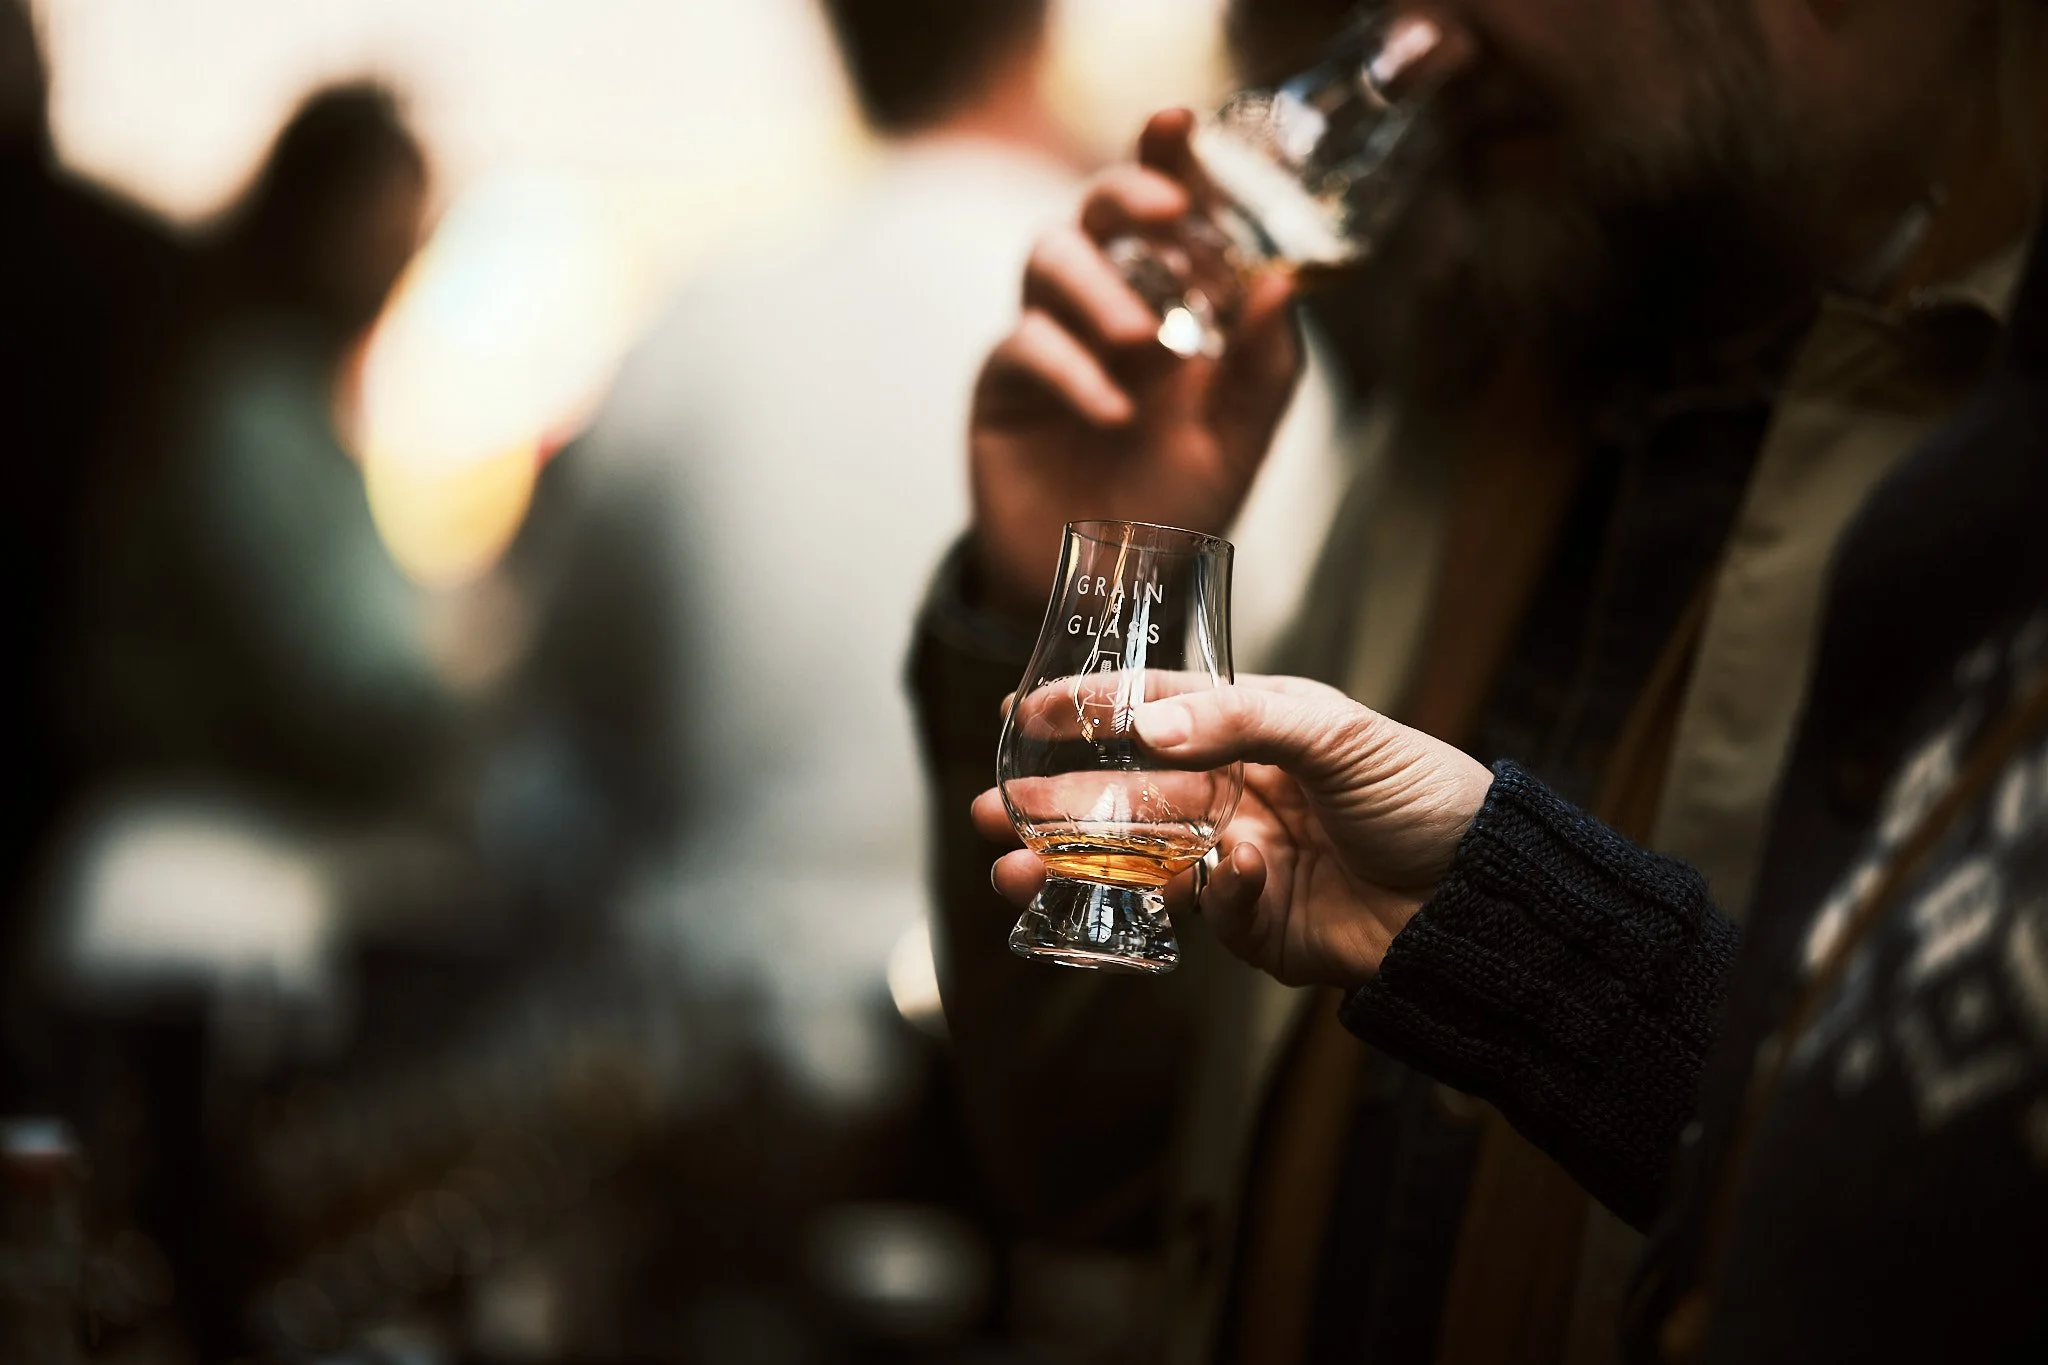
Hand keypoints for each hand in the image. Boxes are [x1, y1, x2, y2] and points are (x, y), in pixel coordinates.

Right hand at [968, 110, 1303, 617]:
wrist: (1108, 589)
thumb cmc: (1175, 507)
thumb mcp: (1239, 442)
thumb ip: (1264, 366)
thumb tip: (1281, 281)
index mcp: (1171, 301)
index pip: (1167, 211)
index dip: (1168, 159)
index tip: (1179, 122)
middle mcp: (1107, 304)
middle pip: (1096, 209)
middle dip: (1129, 195)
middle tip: (1169, 214)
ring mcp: (1051, 339)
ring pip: (1048, 259)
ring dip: (1098, 284)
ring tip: (1141, 337)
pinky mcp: (1005, 386)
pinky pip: (1025, 347)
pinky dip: (1071, 369)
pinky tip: (1111, 410)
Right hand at [976, 676, 1493, 988]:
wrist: (1482, 894)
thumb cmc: (1421, 792)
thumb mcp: (1335, 729)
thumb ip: (1238, 719)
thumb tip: (1144, 729)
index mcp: (1253, 734)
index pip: (1152, 717)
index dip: (1088, 713)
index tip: (1022, 714)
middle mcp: (1236, 797)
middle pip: (1126, 799)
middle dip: (1055, 805)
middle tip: (993, 810)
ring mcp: (1242, 864)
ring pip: (1140, 866)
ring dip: (1077, 866)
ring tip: (1015, 870)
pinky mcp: (1258, 928)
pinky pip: (1210, 913)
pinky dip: (1215, 895)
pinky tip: (1238, 872)